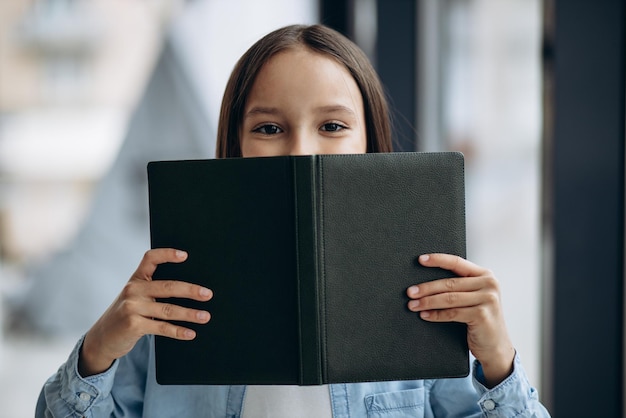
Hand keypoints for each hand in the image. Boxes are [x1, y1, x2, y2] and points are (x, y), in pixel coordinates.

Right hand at [78, 248, 212, 376]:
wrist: (102, 338)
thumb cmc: (127, 313)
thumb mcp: (135, 296)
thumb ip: (154, 289)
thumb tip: (190, 289)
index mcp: (136, 279)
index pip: (151, 259)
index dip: (167, 254)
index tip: (185, 255)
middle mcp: (133, 290)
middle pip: (168, 287)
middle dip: (191, 290)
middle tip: (208, 294)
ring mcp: (132, 307)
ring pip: (168, 309)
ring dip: (190, 314)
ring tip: (205, 316)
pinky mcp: (133, 325)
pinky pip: (162, 327)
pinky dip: (178, 331)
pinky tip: (190, 333)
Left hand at [406, 253, 514, 386]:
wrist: (496, 346)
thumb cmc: (481, 319)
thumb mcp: (474, 297)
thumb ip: (460, 286)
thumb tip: (426, 282)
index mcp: (485, 275)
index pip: (457, 263)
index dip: (438, 260)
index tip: (420, 260)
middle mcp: (489, 284)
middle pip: (450, 283)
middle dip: (426, 288)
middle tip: (410, 292)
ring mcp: (487, 299)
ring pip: (449, 298)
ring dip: (427, 302)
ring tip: (413, 304)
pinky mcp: (482, 315)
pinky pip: (452, 313)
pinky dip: (435, 314)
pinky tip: (424, 315)